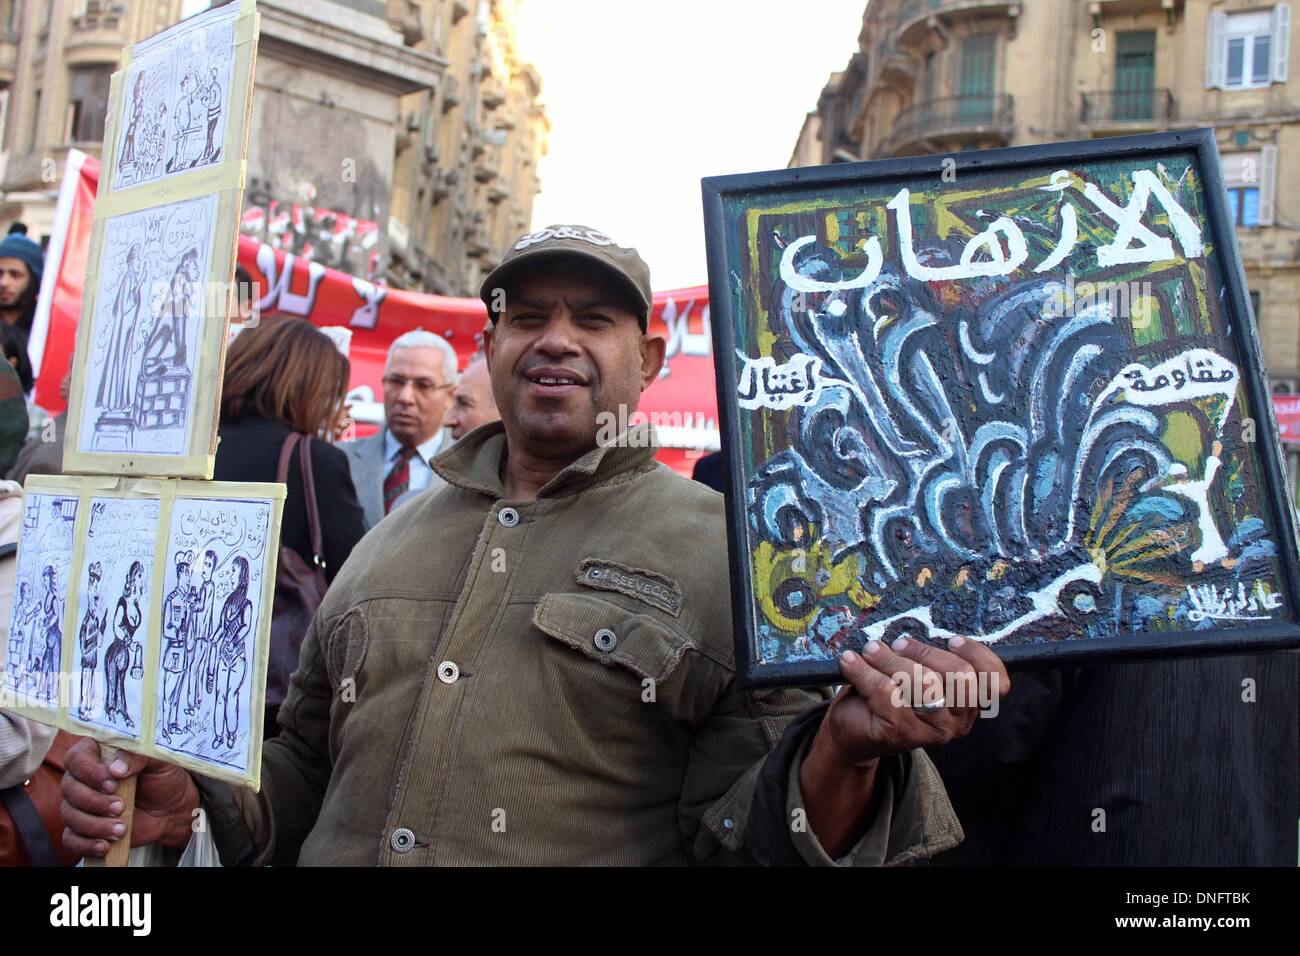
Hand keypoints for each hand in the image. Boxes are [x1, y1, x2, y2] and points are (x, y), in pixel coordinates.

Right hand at [60, 738, 200, 858]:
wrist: (171, 809)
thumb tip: (117, 768)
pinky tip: (104, 846)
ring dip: (94, 825)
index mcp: (97, 754)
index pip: (77, 758)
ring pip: (70, 815)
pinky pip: (71, 839)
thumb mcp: (159, 760)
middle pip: (69, 788)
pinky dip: (85, 844)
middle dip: (94, 801)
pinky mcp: (82, 829)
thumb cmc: (162, 778)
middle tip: (120, 807)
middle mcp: (82, 778)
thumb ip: (140, 755)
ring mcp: (79, 805)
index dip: (90, 772)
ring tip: (121, 829)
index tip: (112, 783)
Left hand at [818, 635, 1010, 764]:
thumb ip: (931, 658)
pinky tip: (850, 663)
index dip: (979, 656)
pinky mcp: (899, 734)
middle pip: (959, 677)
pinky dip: (864, 672)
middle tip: (899, 643)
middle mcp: (956, 722)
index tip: (952, 639)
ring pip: (922, 684)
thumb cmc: (890, 694)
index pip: (995, 683)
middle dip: (927, 652)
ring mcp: (929, 731)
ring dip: (890, 659)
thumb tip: (921, 628)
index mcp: (969, 704)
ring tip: (870, 649)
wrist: (853, 729)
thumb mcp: (918, 673)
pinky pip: (886, 693)